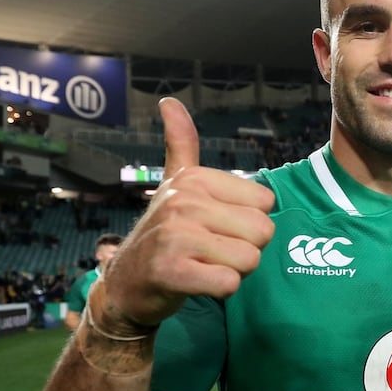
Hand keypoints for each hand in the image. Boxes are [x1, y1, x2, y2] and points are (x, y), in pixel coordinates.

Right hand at [95, 98, 275, 332]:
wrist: (126, 284)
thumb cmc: (164, 233)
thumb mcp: (175, 184)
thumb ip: (181, 144)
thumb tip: (169, 101)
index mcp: (196, 178)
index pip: (265, 203)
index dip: (248, 223)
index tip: (217, 227)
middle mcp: (185, 201)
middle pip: (263, 232)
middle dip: (245, 249)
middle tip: (212, 251)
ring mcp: (175, 235)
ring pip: (249, 259)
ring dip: (232, 271)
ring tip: (203, 265)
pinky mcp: (171, 272)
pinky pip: (229, 283)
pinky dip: (220, 289)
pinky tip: (196, 282)